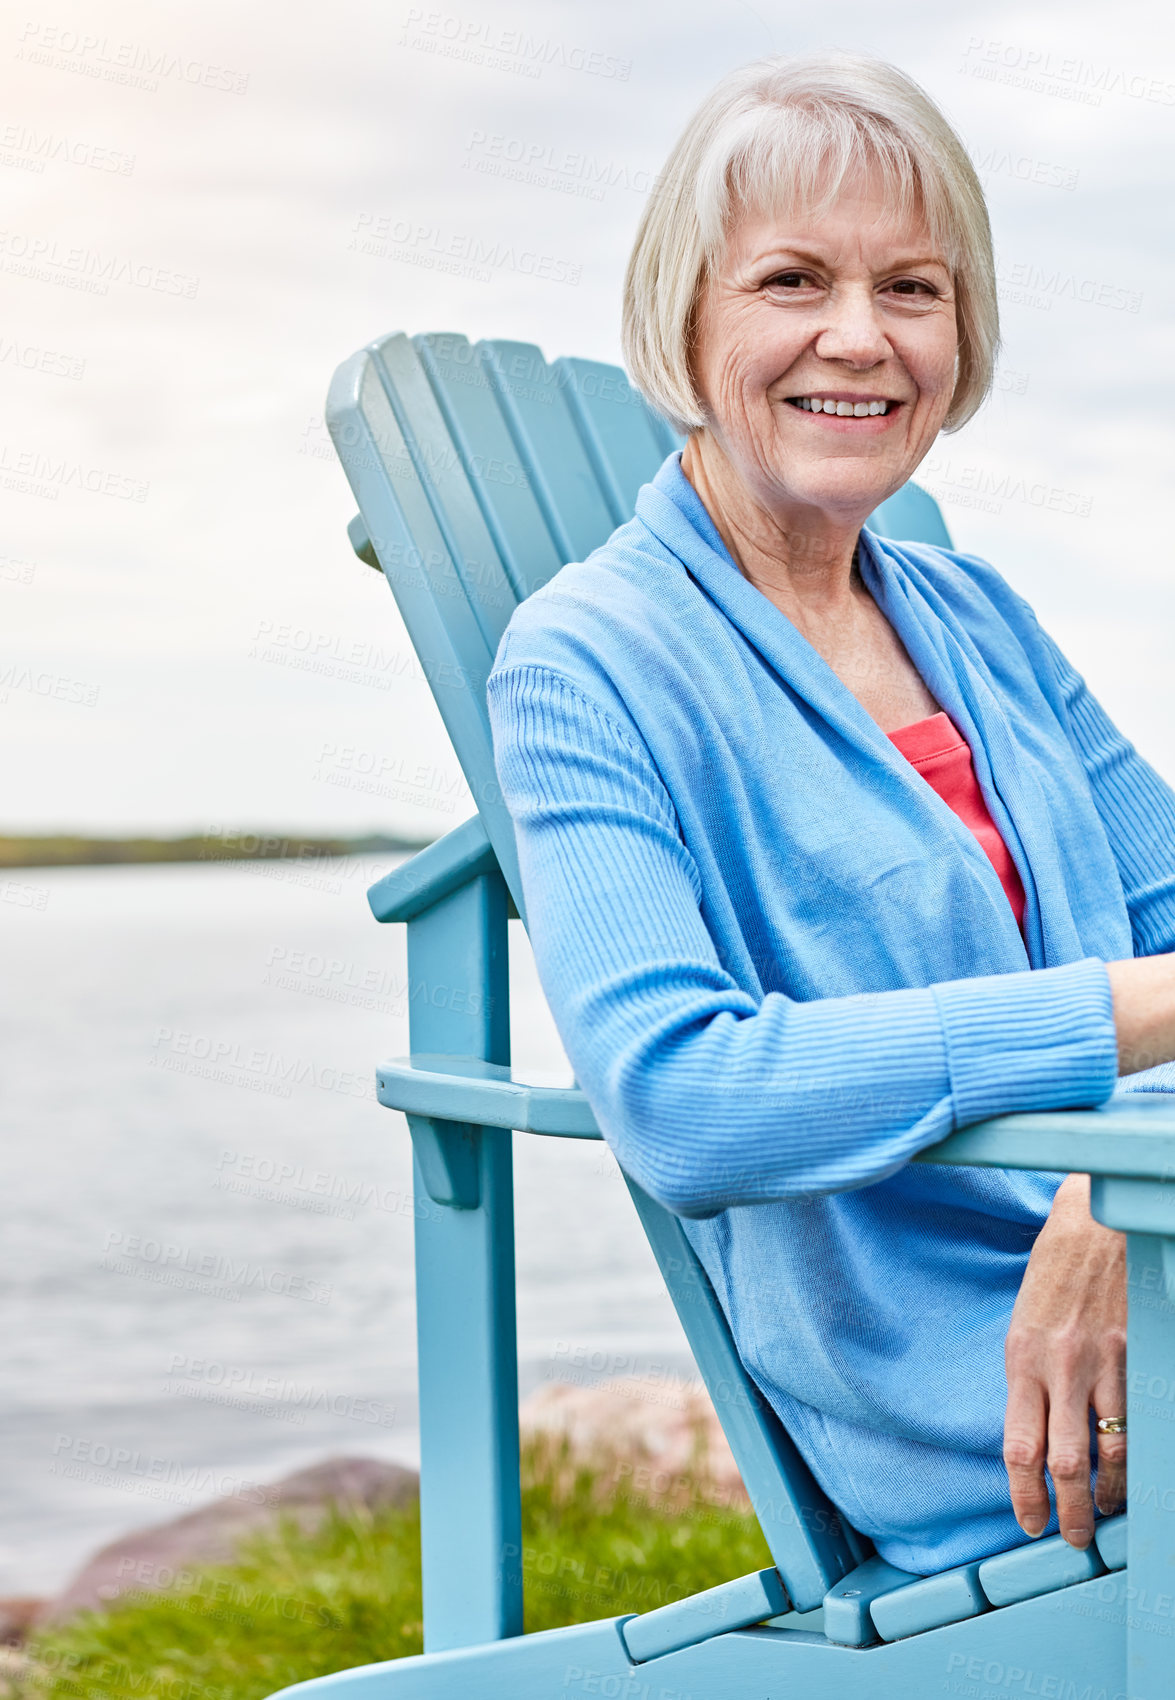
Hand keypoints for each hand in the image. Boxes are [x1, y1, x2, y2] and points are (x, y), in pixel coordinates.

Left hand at [1003, 1173, 1126, 1547]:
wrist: (1090, 1224)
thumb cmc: (1051, 1275)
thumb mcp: (1022, 1327)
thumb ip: (1028, 1382)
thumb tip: (1032, 1438)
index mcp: (1020, 1360)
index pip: (1018, 1448)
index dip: (1024, 1496)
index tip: (1029, 1522)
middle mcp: (1058, 1366)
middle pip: (1063, 1462)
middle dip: (1069, 1511)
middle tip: (1073, 1537)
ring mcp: (1102, 1362)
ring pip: (1110, 1450)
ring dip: (1111, 1491)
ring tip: (1108, 1509)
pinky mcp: (1136, 1354)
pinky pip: (1139, 1419)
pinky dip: (1138, 1452)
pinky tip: (1134, 1470)